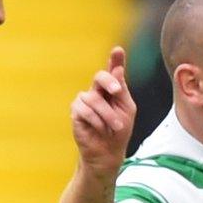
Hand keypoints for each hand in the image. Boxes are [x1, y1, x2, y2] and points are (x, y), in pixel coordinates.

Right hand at [70, 46, 135, 176]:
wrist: (108, 151)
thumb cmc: (119, 130)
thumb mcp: (126, 109)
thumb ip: (122, 90)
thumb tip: (118, 70)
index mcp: (112, 89)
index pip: (112, 71)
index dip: (115, 60)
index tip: (118, 50)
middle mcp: (97, 91)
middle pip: (100, 77)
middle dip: (109, 81)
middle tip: (117, 91)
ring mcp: (85, 100)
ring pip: (94, 99)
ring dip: (108, 115)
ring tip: (115, 127)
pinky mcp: (76, 111)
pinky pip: (85, 110)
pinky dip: (96, 120)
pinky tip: (100, 128)